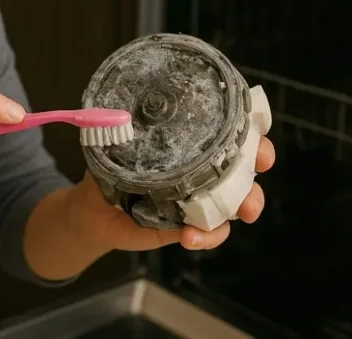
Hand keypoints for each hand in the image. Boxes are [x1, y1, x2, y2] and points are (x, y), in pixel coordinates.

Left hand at [65, 137, 275, 252]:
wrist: (92, 210)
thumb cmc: (108, 167)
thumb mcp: (115, 144)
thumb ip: (123, 132)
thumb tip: (125, 116)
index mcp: (190, 143)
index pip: (228, 131)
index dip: (250, 131)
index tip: (256, 134)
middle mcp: (200, 169)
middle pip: (243, 165)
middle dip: (257, 167)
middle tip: (259, 170)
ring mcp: (198, 199)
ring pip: (236, 202)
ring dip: (244, 205)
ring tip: (240, 213)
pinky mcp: (187, 227)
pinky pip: (210, 232)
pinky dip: (207, 236)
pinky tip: (190, 237)